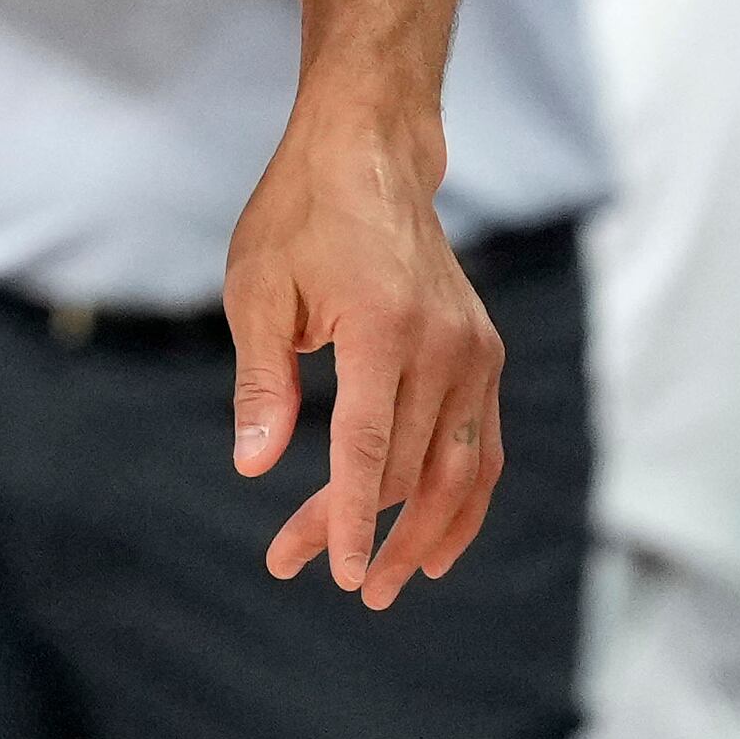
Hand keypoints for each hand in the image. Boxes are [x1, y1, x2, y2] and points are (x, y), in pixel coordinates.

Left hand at [220, 93, 503, 609]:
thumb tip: (254, 465)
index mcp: (385, 329)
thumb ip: (261, 381)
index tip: (333, 574)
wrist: (370, 154)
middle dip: (352, 527)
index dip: (348, 517)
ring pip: (456, 472)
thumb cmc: (300, 216)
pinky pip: (482, 447)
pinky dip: (463, 502)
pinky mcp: (485, 355)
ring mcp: (475, 353)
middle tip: (293, 563)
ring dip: (418, 535)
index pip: (368, 449)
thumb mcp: (257, 288)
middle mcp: (445, 347)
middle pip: (403, 468)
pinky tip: (434, 546)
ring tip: (378, 584)